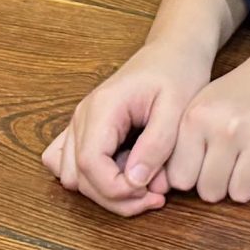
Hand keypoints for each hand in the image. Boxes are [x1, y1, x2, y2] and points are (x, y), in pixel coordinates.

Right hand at [43, 42, 214, 216]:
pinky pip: (71, 165)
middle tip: (156, 197)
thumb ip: (157, 145)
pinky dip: (94, 180)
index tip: (150, 194)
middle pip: (78, 177)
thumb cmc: (178, 73)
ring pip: (72, 177)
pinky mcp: (85, 131)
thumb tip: (135, 182)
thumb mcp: (178, 107)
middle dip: (115, 197)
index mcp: (103, 107)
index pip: (90, 164)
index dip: (116, 189)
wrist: (173, 52)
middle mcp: (82, 116)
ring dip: (105, 192)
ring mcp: (79, 124)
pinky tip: (126, 175)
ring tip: (144, 186)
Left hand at [163, 62, 249, 203]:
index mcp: (197, 117)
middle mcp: (227, 125)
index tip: (203, 162)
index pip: (181, 180)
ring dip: (246, 186)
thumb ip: (177, 147)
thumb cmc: (235, 100)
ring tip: (249, 161)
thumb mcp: (198, 110)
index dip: (193, 177)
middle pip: (211, 192)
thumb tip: (158, 189)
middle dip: (219, 185)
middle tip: (230, 163)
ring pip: (242, 195)